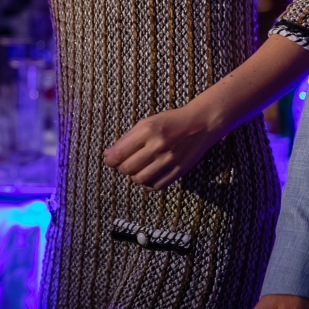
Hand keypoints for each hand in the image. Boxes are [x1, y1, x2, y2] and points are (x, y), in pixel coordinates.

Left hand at [103, 104, 225, 189]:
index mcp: (147, 131)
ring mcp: (169, 160)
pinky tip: (149, 176)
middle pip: (128, 168)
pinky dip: (148, 184)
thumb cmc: (170, 122)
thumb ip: (127, 139)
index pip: (119, 153)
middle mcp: (158, 146)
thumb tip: (108, 155)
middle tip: (124, 164)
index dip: (110, 160)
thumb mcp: (147, 123)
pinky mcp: (179, 171)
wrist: (200, 124)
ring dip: (134, 177)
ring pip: (140, 179)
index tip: (110, 160)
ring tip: (137, 170)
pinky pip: (157, 186)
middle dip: (121, 168)